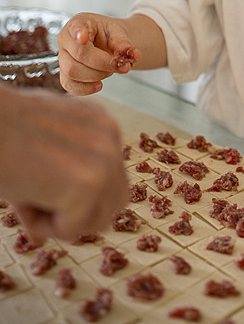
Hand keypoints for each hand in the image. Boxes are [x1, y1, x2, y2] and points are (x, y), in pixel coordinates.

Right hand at [0, 87, 128, 242]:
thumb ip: (56, 177)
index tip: (42, 185)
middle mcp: (110, 138)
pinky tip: (24, 198)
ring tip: (29, 197)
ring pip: (98, 221)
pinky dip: (44, 227)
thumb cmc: (3, 129)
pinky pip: (72, 230)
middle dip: (79, 213)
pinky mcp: (89, 183)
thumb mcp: (39, 144)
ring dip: (61, 221)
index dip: (76, 195)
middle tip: (40, 202)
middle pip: (114, 202)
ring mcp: (104, 160)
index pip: (111, 179)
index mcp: (101, 124)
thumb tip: (42, 237)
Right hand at [58, 13, 141, 95]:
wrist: (109, 43)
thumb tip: (132, 54)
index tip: (83, 37)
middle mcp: (66, 39)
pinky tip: (99, 85)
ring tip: (109, 70)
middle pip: (79, 55)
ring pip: (72, 72)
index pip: (76, 27)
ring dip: (96, 75)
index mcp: (79, 22)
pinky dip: (86, 88)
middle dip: (102, 64)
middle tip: (119, 65)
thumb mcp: (119, 33)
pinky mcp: (64, 74)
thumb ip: (124, 43)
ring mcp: (62, 57)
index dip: (79, 32)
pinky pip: (69, 85)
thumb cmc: (110, 35)